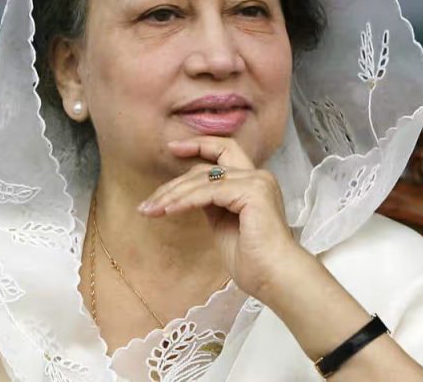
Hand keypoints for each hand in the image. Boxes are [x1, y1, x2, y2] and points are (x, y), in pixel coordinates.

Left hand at [138, 136, 302, 299]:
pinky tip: (168, 210)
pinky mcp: (252, 192)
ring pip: (203, 179)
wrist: (274, 278)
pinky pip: (209, 192)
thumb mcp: (223, 223)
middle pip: (206, 167)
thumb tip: (189, 192)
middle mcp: (257, 176)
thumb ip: (212, 202)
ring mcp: (256, 182)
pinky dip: (185, 201)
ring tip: (151, 210)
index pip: (223, 151)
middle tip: (148, 202)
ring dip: (172, 195)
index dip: (198, 145)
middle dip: (174, 183)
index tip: (172, 147)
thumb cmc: (253, 260)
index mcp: (253, 182)